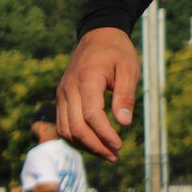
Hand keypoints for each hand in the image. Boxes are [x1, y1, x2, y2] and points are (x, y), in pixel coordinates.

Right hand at [57, 27, 140, 161]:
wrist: (98, 35)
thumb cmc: (117, 52)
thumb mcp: (129, 69)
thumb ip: (126, 96)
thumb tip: (124, 124)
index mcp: (87, 79)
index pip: (92, 115)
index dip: (105, 135)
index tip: (120, 146)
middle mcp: (69, 88)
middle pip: (76, 127)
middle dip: (96, 146)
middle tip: (115, 156)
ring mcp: (62, 93)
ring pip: (66, 130)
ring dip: (85, 146)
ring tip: (107, 153)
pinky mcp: (62, 98)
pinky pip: (63, 124)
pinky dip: (77, 138)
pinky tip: (94, 143)